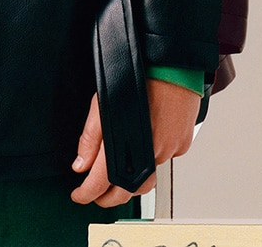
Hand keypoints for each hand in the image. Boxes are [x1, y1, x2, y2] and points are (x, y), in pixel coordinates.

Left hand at [70, 78, 200, 206]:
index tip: (79, 195)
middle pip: (127, 191)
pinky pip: (165, 160)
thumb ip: (91, 137)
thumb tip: (80, 164)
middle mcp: (149, 154)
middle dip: (109, 198)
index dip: (86, 193)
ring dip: (132, 184)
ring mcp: (168, 151)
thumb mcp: (103, 104)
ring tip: (119, 180)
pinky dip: (153, 159)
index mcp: (125, 145)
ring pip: (149, 179)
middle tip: (98, 195)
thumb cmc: (138, 78)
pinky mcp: (182, 145)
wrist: (171, 64)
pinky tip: (146, 148)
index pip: (101, 182)